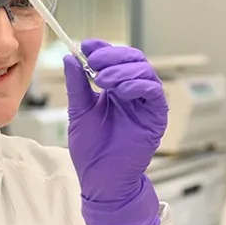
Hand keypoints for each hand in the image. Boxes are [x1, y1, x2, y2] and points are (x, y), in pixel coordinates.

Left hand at [63, 39, 168, 224]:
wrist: (100, 179)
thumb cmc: (91, 149)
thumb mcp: (79, 110)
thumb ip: (77, 84)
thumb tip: (69, 57)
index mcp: (116, 87)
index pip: (114, 58)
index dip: (102, 48)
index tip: (86, 45)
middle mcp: (133, 92)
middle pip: (132, 59)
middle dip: (112, 56)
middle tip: (94, 61)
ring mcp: (146, 103)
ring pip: (144, 71)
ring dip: (123, 70)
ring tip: (103, 78)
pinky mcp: (156, 117)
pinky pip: (155, 92)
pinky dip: (139, 85)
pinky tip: (123, 90)